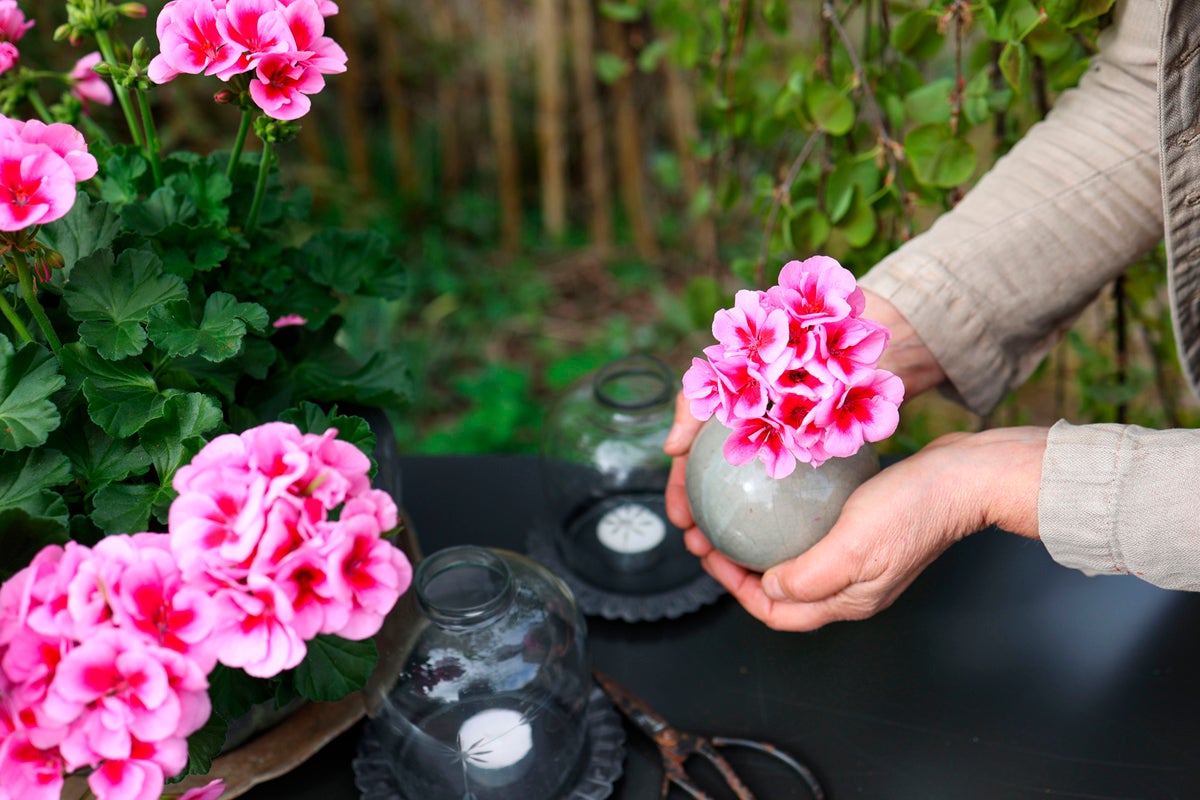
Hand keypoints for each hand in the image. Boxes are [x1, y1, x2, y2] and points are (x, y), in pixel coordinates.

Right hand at [663, 288, 942, 535]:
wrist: (867, 347)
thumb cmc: (794, 349)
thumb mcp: (728, 370)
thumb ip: (693, 407)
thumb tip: (671, 450)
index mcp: (725, 419)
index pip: (691, 466)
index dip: (680, 496)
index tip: (683, 520)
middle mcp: (750, 437)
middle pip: (714, 491)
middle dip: (703, 525)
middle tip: (704, 547)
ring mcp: (781, 451)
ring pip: (750, 500)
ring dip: (736, 530)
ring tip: (733, 555)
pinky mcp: (812, 462)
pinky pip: (788, 497)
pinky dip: (778, 519)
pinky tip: (778, 540)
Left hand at [691, 426, 1047, 630]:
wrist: (965, 475)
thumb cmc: (914, 509)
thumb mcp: (852, 547)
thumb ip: (808, 577)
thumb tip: (768, 587)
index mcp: (846, 600)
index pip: (777, 612)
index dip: (737, 590)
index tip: (712, 556)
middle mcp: (851, 585)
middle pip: (781, 590)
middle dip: (740, 567)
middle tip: (711, 535)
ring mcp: (860, 557)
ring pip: (795, 560)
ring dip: (761, 543)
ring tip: (735, 516)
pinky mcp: (867, 527)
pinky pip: (814, 532)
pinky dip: (787, 521)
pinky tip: (775, 496)